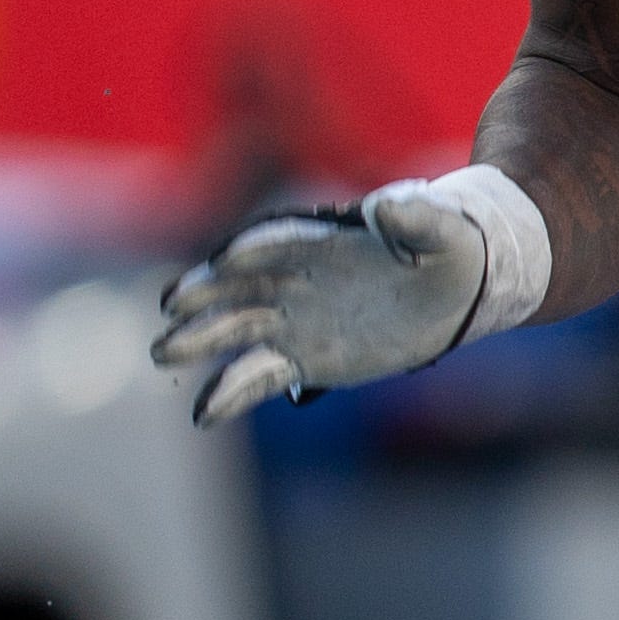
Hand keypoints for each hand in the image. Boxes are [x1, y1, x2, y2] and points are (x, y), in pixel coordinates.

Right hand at [152, 168, 548, 422]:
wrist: (456, 289)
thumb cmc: (449, 250)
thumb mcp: (444, 232)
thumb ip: (416, 219)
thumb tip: (385, 205)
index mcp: (321, 243)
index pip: (276, 243)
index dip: (252, 251)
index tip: (224, 262)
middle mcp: (293, 280)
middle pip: (238, 286)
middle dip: (203, 293)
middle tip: (171, 307)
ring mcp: (292, 321)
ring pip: (235, 330)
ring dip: (198, 340)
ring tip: (163, 352)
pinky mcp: (302, 358)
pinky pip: (258, 375)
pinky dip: (230, 392)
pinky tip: (202, 414)